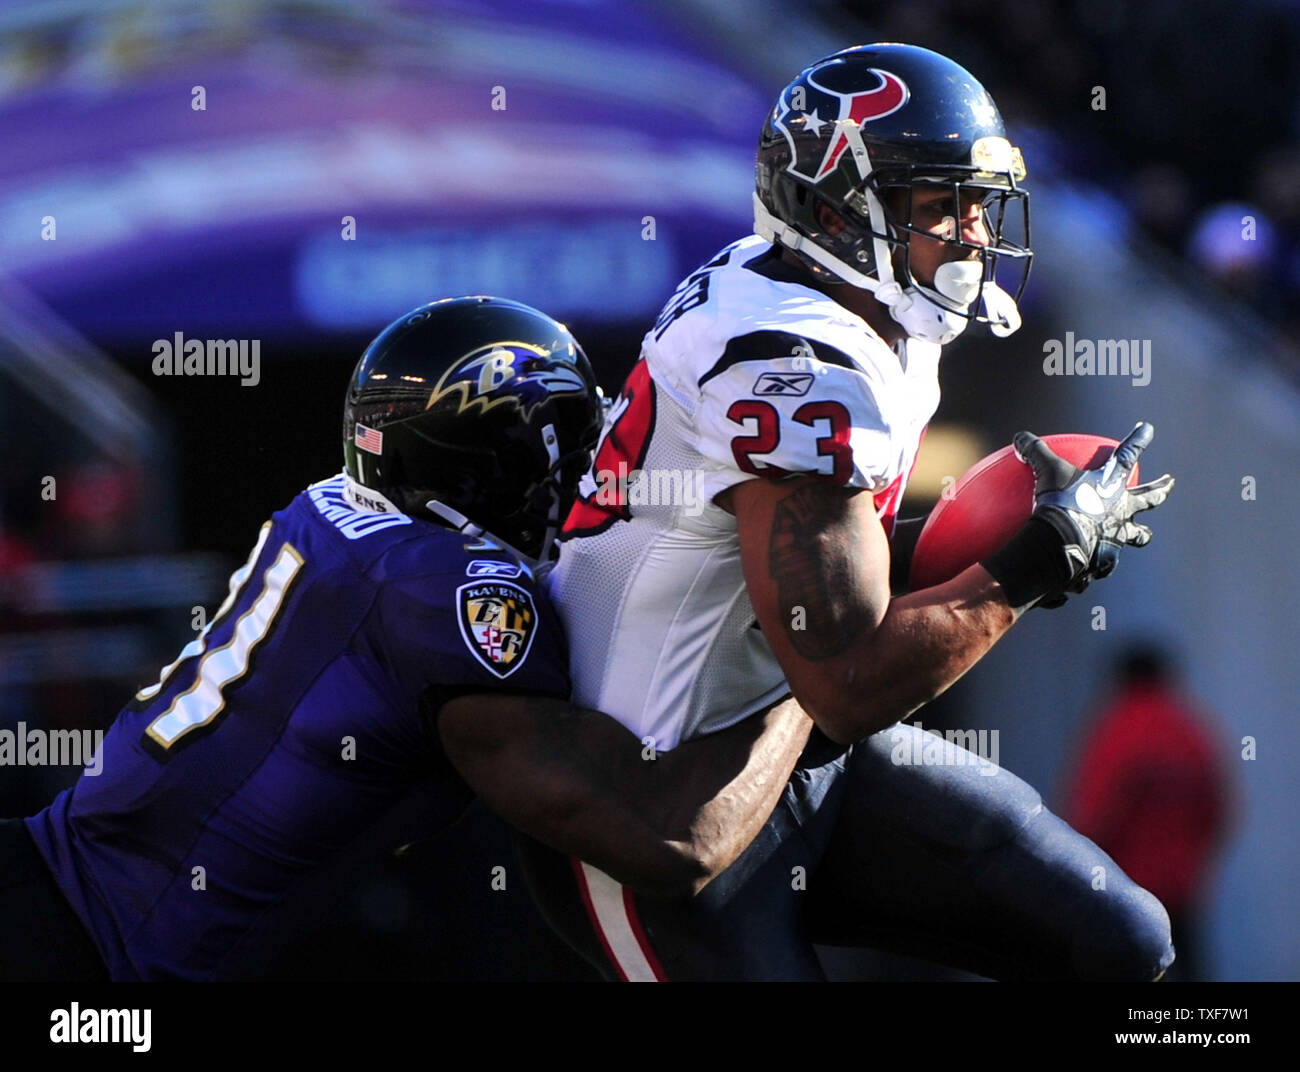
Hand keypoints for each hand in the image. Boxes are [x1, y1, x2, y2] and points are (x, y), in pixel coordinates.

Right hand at [1014, 422, 1174, 600]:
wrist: (1061, 544)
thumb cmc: (1060, 503)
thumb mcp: (1046, 471)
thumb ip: (1036, 452)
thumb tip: (1020, 436)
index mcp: (1112, 486)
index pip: (1128, 456)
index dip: (1138, 440)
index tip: (1148, 428)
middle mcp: (1122, 511)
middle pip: (1149, 498)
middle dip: (1160, 489)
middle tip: (1170, 482)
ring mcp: (1117, 538)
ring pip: (1137, 536)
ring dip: (1140, 534)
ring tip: (1143, 534)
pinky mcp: (1105, 562)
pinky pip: (1102, 563)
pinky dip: (1097, 564)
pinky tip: (1090, 568)